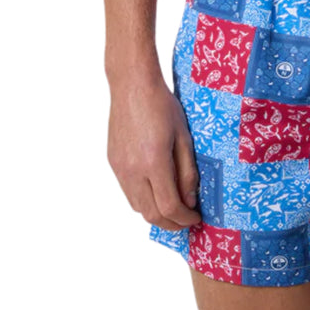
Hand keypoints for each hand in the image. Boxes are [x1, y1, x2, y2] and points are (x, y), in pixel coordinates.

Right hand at [107, 68, 201, 230]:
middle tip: (186, 222)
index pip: (169, 207)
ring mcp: (120, 168)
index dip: (184, 219)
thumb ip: (187, 171)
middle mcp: (133, 170)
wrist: (132, 85)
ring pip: (137, 206)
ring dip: (155, 213)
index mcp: (154, 162)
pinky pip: (128, 191)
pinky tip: (156, 190)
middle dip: (170, 224)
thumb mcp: (184, 136)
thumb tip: (190, 201)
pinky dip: (143, 199)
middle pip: (150, 214)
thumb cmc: (162, 105)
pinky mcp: (113, 162)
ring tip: (173, 208)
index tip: (196, 219)